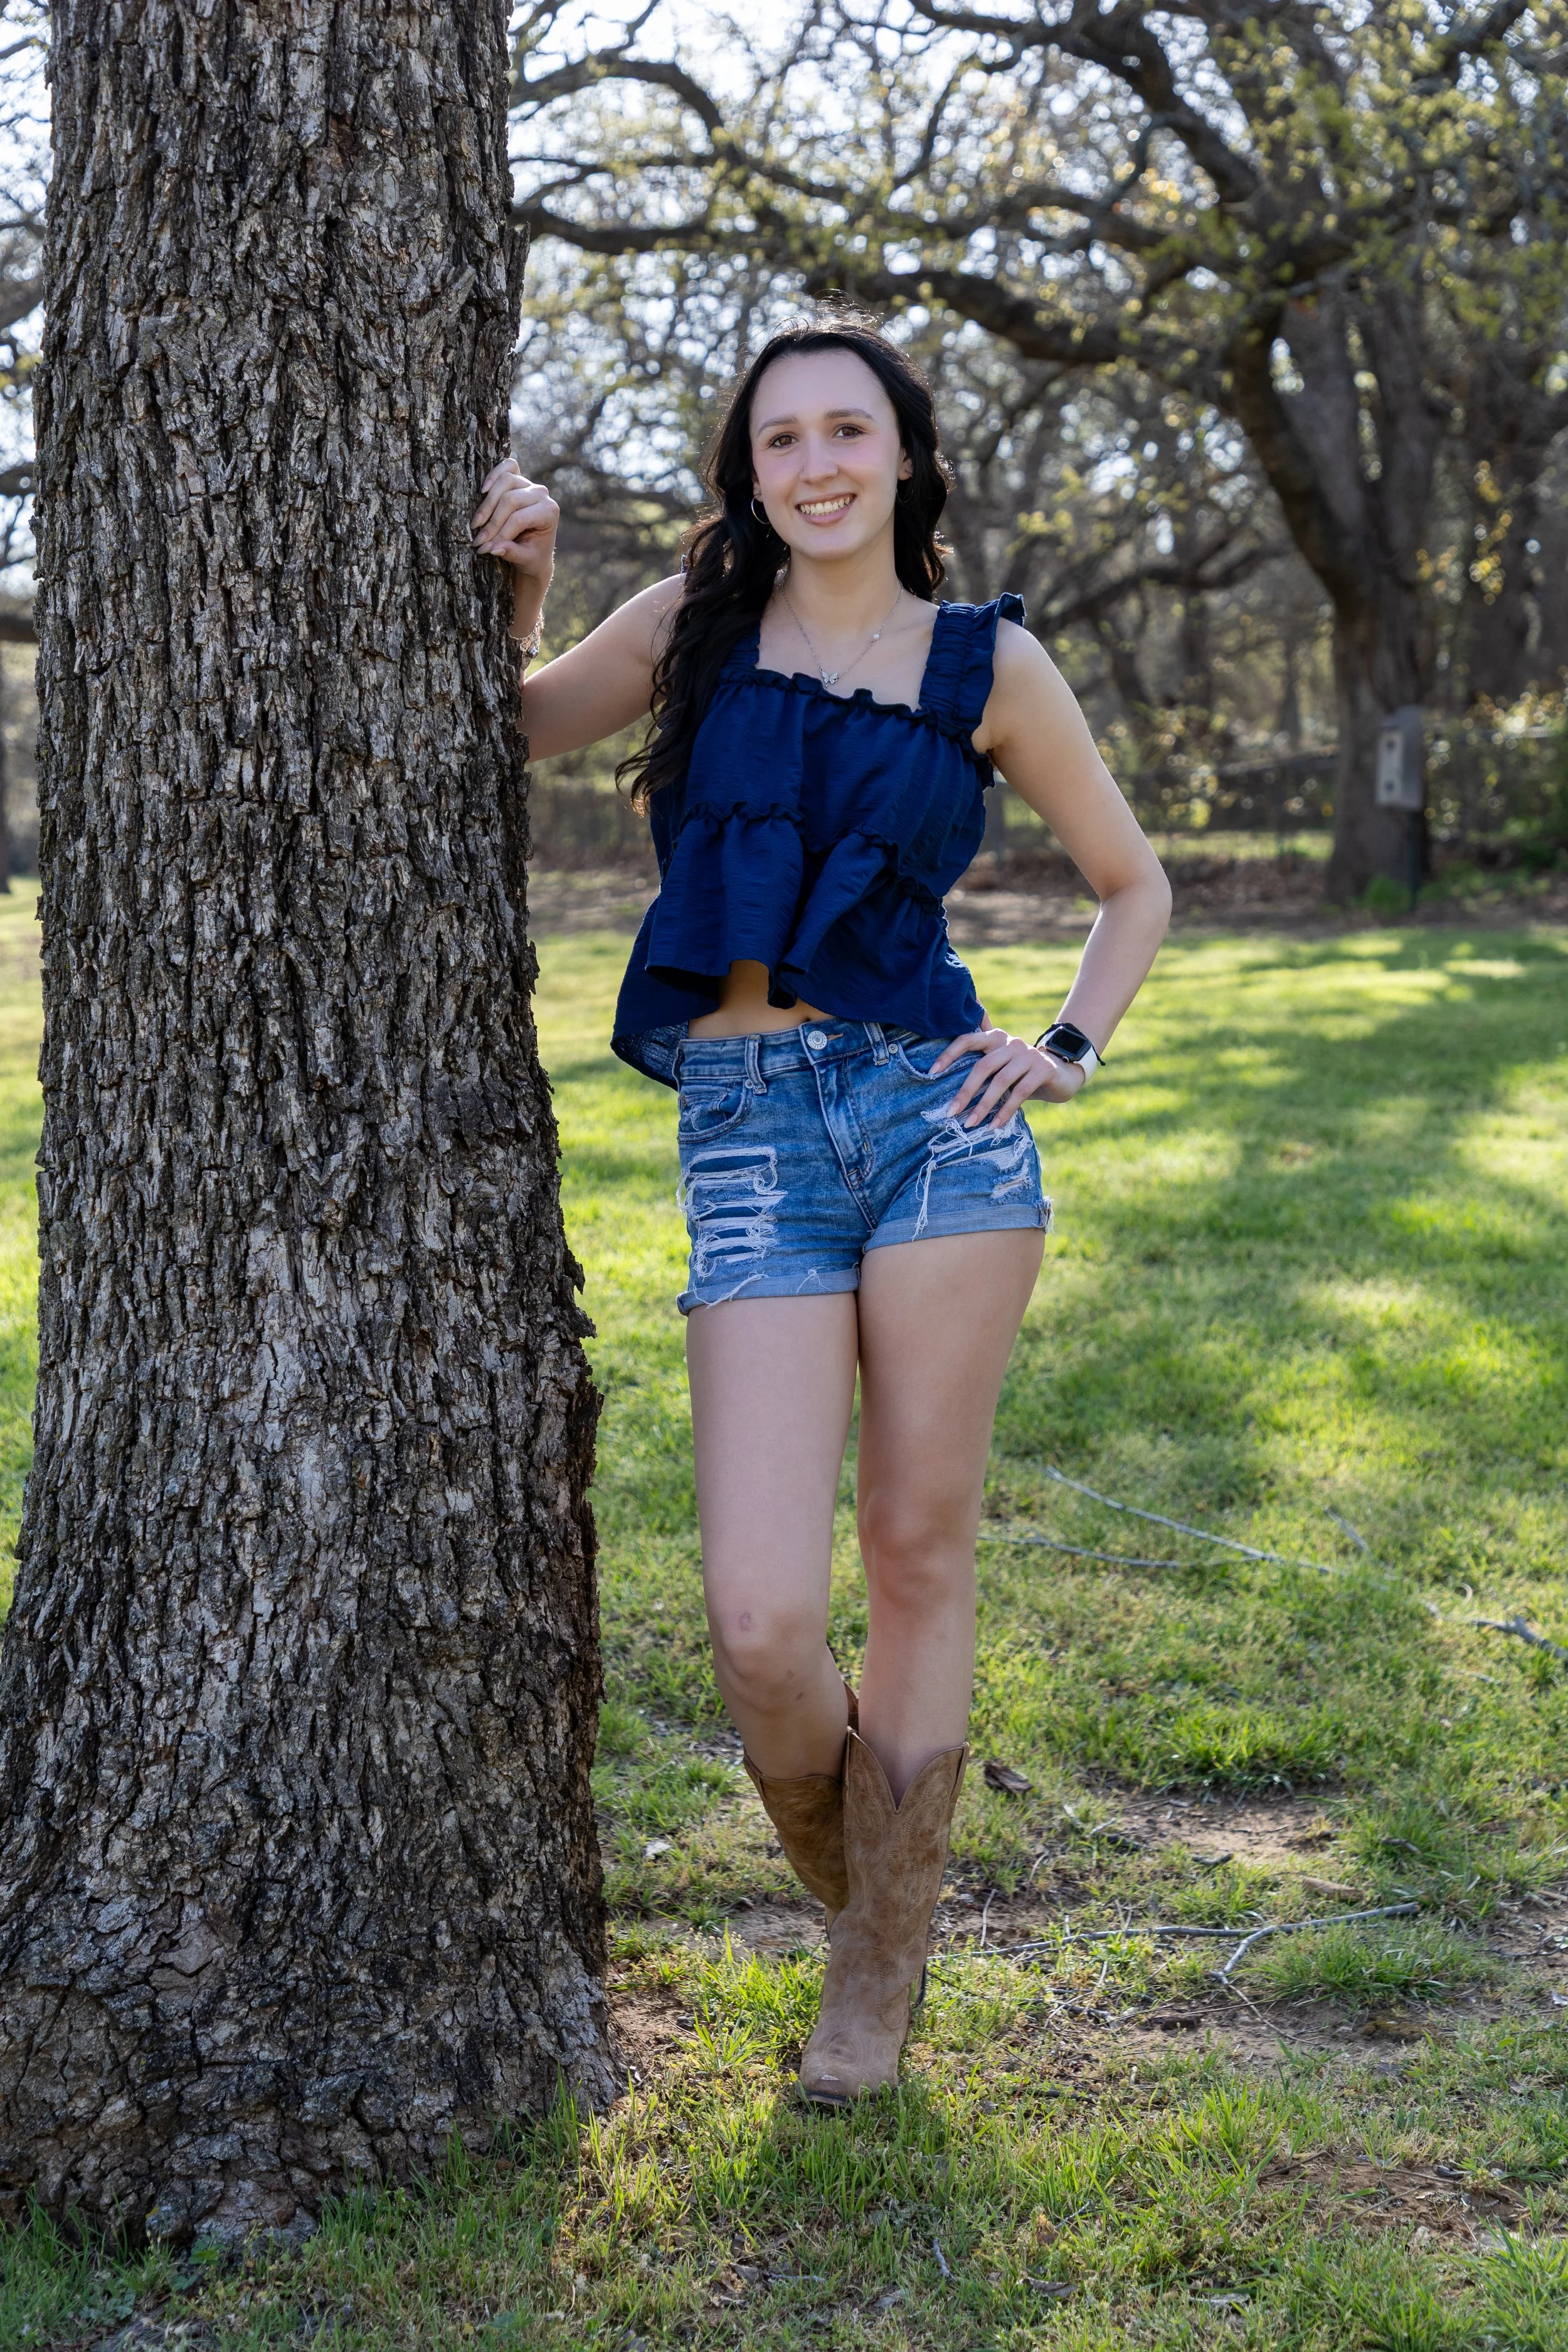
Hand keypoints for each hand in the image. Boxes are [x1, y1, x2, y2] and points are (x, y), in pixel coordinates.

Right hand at [471, 456, 558, 583]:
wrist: (535, 548)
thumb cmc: (532, 554)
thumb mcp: (526, 559)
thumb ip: (511, 553)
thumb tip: (491, 549)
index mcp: (549, 512)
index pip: (518, 519)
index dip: (499, 533)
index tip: (485, 548)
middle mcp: (542, 494)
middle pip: (510, 499)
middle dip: (491, 522)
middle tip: (478, 540)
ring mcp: (530, 483)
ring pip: (505, 482)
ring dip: (488, 503)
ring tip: (477, 523)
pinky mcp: (519, 478)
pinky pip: (508, 466)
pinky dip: (494, 475)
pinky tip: (483, 491)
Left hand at [930, 1025, 1086, 1129]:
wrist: (1062, 1074)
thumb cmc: (1022, 1074)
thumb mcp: (1002, 1067)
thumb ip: (983, 1070)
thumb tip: (951, 1094)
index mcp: (996, 1037)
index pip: (968, 1039)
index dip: (949, 1054)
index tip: (932, 1072)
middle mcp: (1011, 1042)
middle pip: (983, 1065)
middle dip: (966, 1091)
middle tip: (952, 1113)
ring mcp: (1028, 1054)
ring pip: (1000, 1081)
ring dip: (984, 1105)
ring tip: (972, 1124)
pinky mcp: (1043, 1068)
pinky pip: (1020, 1092)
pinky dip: (1005, 1111)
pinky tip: (995, 1125)